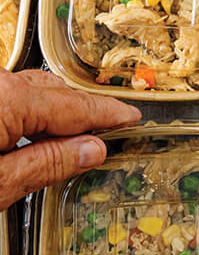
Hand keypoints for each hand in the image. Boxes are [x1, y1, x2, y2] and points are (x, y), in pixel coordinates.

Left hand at [0, 69, 139, 208]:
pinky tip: (30, 132)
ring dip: (56, 111)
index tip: (130, 119)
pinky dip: (29, 110)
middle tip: (110, 129)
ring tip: (72, 137)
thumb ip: (46, 164)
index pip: (75, 105)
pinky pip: (11, 94)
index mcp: (8, 100)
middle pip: (56, 91)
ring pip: (32, 90)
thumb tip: (91, 151)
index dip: (108, 114)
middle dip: (84, 112)